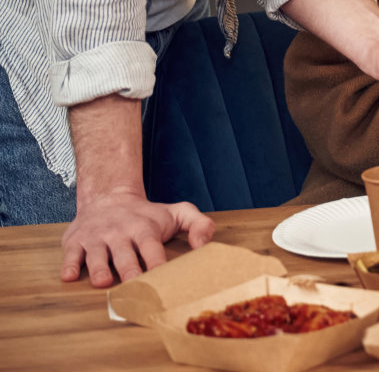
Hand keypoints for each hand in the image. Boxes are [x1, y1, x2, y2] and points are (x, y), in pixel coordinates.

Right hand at [61, 188, 214, 287]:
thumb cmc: (147, 215)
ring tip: (104, 282)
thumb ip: (199, 225)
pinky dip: (69, 265)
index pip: (151, 247)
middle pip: (124, 254)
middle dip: (129, 270)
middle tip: (134, 286)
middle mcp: (119, 233)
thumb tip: (204, 246)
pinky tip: (70, 276)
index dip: (156, 262)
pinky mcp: (75, 242)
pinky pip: (70, 255)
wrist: (108, 197)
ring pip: (96, 255)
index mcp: (144, 229)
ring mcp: (96, 238)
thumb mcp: (178, 212)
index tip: (162, 277)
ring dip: (99, 269)